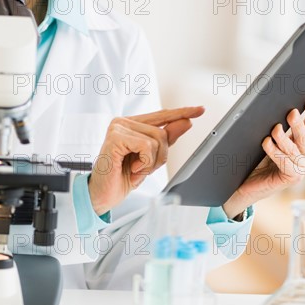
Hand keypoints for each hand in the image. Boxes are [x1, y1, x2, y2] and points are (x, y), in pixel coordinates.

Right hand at [89, 106, 204, 215]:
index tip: (200, 109)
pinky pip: (146, 146)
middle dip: (160, 156)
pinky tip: (131, 168)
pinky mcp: (115, 137)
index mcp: (131, 124)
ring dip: (151, 162)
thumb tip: (186, 122)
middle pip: (162, 132)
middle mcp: (123, 122)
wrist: (103, 194)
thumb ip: (167, 139)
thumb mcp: (150, 159)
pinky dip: (144, 163)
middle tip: (142, 168)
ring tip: (135, 168)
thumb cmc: (122, 177)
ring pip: (156, 139)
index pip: (162, 116)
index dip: (182, 113)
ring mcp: (118, 128)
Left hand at [223, 98, 304, 218]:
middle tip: (291, 112)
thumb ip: (279, 129)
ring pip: (293, 149)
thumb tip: (278, 109)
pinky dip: (274, 151)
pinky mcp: (292, 178)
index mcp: (303, 146)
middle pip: (303, 136)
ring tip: (275, 129)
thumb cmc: (258, 161)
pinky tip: (266, 142)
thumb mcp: (271, 141)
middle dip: (297, 124)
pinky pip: (283, 161)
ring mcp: (301, 169)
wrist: (247, 184)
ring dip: (283, 138)